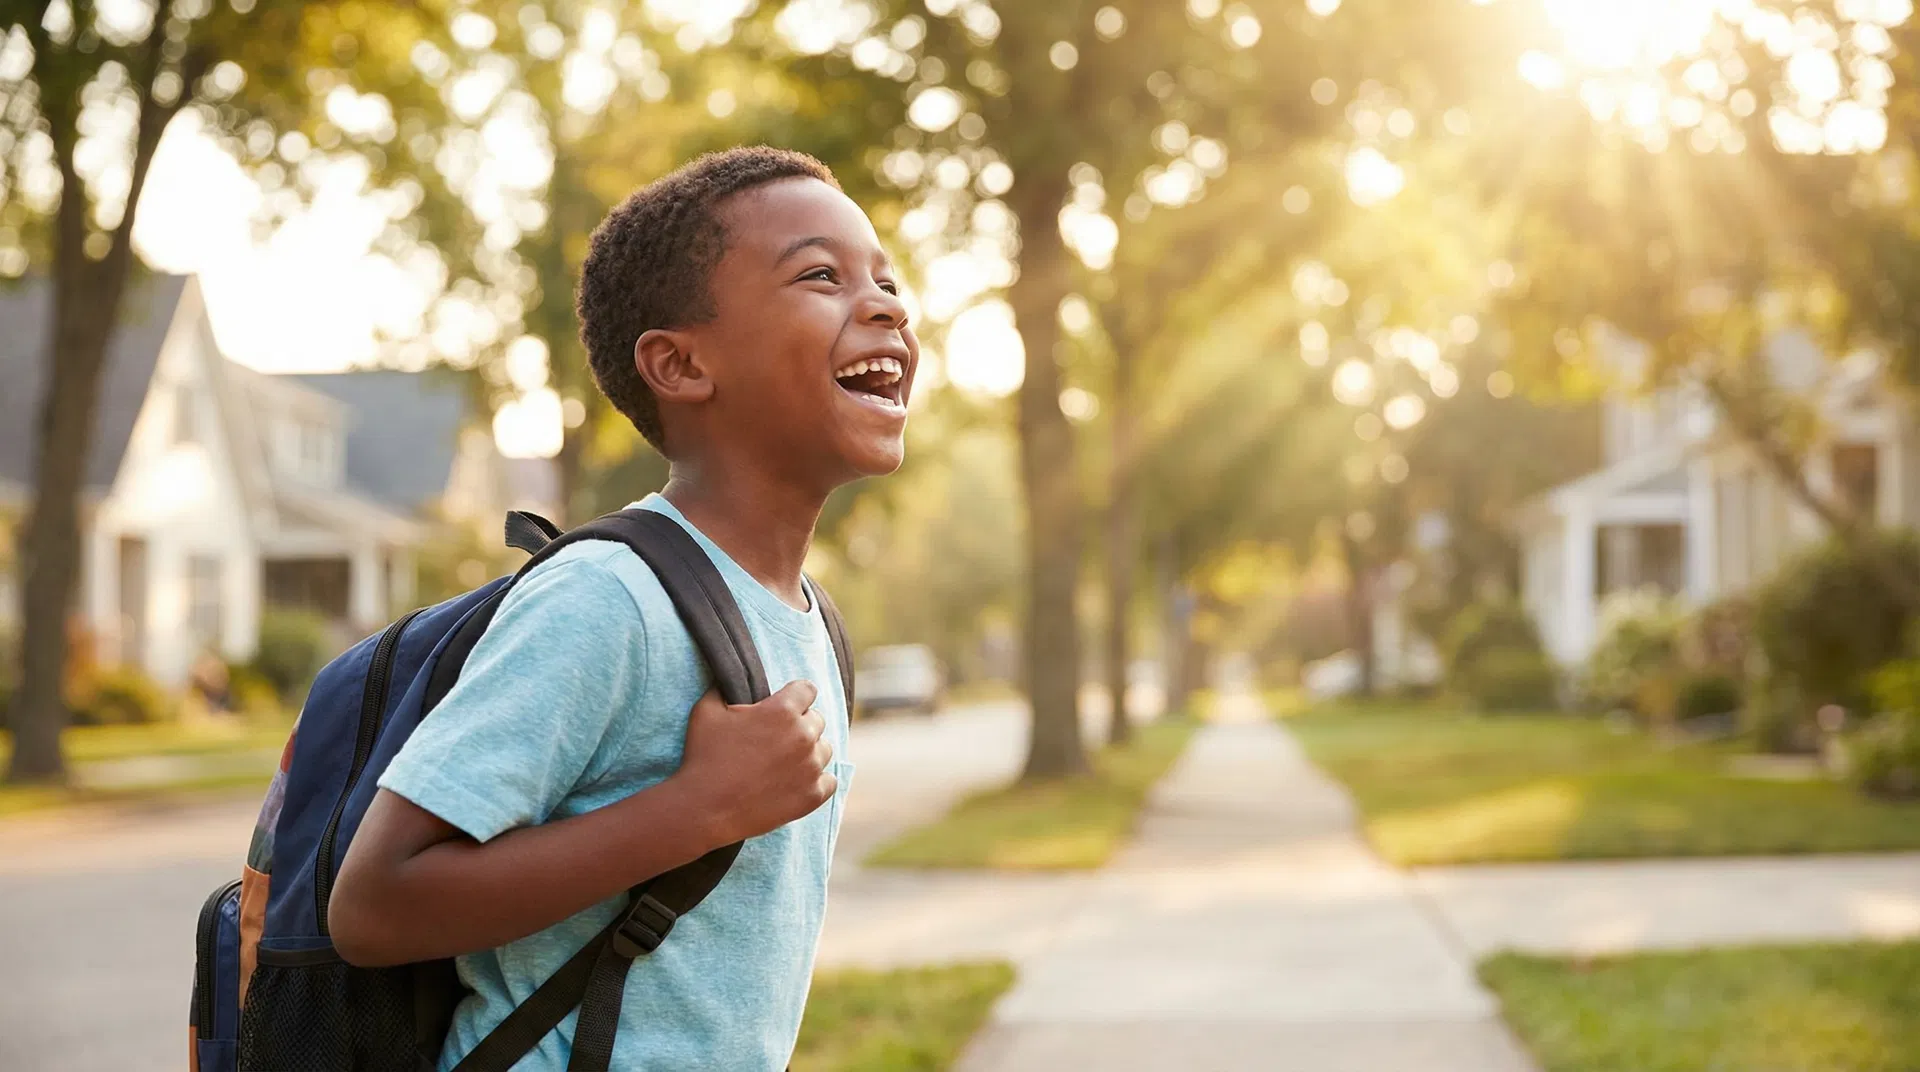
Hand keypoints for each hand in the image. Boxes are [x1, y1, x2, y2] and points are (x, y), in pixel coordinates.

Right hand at [674, 681, 835, 845]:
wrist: (704, 810)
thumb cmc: (704, 757)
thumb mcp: (706, 710)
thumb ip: (724, 687)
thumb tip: (729, 677)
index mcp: (783, 710)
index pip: (807, 689)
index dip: (794, 695)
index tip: (784, 705)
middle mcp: (804, 736)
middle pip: (816, 720)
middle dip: (799, 724)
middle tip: (775, 739)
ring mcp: (811, 767)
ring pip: (824, 750)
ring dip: (808, 752)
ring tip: (782, 763)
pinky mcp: (812, 796)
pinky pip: (829, 781)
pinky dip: (816, 781)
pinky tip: (797, 782)